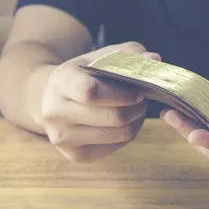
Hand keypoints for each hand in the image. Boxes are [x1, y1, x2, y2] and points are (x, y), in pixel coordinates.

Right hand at [40, 42, 160, 162]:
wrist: (53, 98)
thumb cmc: (85, 74)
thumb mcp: (101, 57)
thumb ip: (129, 53)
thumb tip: (155, 59)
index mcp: (60, 81)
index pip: (92, 92)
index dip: (122, 94)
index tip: (139, 91)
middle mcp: (54, 112)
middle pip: (111, 117)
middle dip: (136, 109)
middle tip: (143, 100)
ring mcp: (62, 137)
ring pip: (117, 135)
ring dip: (136, 122)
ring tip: (137, 110)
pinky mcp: (74, 155)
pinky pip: (114, 148)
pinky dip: (128, 136)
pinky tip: (126, 123)